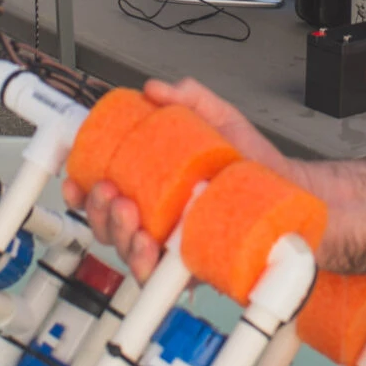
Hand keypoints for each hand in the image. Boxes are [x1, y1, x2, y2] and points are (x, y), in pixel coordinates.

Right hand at [63, 78, 288, 279]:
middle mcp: (154, 218)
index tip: (77, 180)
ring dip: (117, 233)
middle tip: (112, 193)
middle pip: (104, 223)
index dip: (80, 188)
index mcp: (151, 186)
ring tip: (131, 214)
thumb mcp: (220, 121)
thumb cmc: (251, 167)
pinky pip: (157, 275)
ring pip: (124, 249)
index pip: (103, 191)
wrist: (289, 195)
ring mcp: (168, 244)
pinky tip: (150, 247)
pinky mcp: (188, 267)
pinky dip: (146, 264)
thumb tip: (157, 89)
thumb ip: (189, 99)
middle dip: (98, 210)